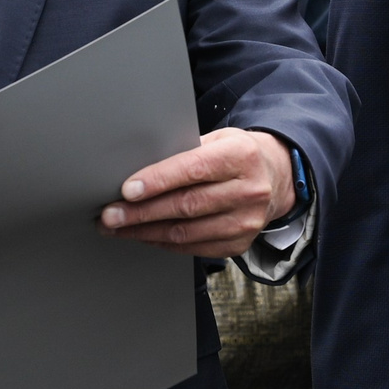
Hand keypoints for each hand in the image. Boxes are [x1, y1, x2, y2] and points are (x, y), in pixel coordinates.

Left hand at [97, 128, 294, 256]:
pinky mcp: (240, 243)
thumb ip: (185, 152)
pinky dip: (164, 242)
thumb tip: (138, 169)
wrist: (277, 177)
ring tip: (118, 228)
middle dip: (141, 212)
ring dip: (146, 232)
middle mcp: (248, 191)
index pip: (193, 169)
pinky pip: (194, 247)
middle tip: (110, 215)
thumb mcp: (219, 140)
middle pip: (186, 206)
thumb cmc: (237, 154)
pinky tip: (145, 236)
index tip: (127, 190)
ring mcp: (246, 221)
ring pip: (186, 232)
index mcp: (241, 156)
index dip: (157, 181)